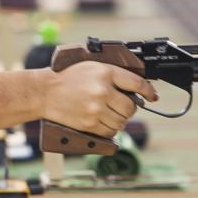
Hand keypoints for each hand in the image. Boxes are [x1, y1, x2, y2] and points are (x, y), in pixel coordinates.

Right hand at [41, 62, 157, 138]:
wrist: (44, 92)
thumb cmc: (67, 77)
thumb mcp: (92, 67)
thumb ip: (114, 75)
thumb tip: (137, 89)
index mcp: (105, 73)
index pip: (137, 83)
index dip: (149, 91)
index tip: (153, 96)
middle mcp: (102, 91)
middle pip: (131, 106)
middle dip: (130, 107)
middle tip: (123, 105)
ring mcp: (95, 109)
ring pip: (122, 121)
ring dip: (121, 119)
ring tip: (111, 113)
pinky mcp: (89, 124)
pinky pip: (110, 131)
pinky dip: (111, 128)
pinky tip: (103, 121)